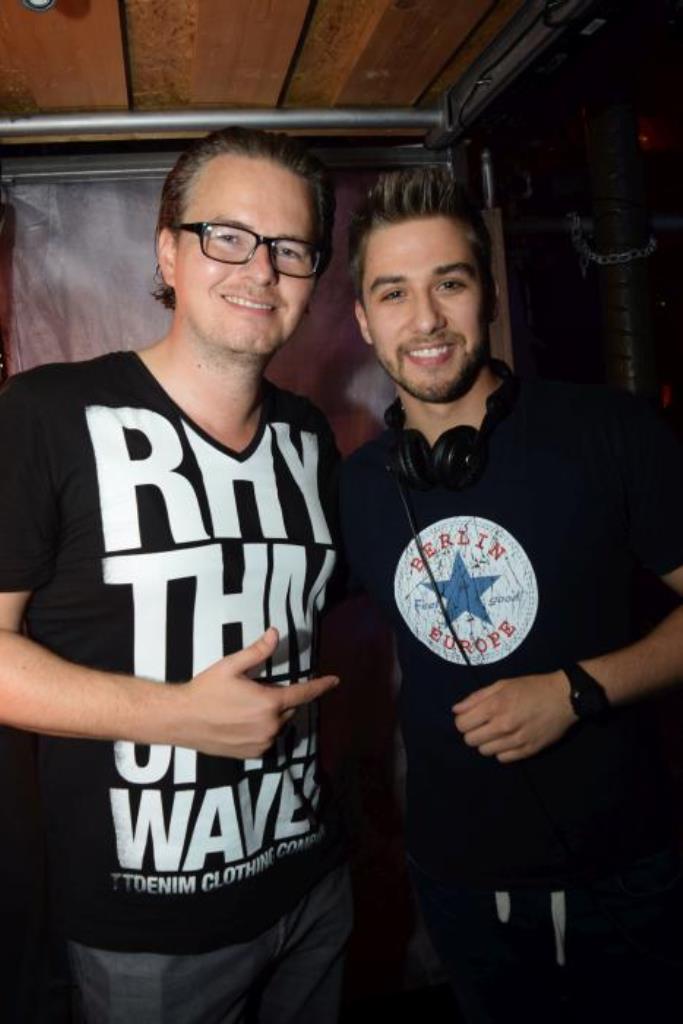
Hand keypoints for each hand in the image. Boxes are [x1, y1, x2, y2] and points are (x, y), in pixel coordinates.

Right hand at [175, 628, 339, 758]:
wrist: (181, 720)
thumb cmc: (206, 690)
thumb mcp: (231, 665)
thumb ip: (258, 651)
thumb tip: (275, 633)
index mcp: (269, 703)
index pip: (304, 693)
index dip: (321, 686)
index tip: (335, 680)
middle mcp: (270, 726)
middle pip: (289, 708)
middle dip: (280, 697)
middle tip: (256, 689)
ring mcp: (262, 743)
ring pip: (278, 724)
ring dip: (271, 713)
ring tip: (244, 705)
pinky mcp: (252, 753)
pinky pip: (267, 738)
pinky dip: (263, 728)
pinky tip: (241, 720)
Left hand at [452, 671, 576, 762]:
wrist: (564, 697)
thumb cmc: (531, 687)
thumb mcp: (502, 684)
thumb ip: (477, 697)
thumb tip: (456, 710)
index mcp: (495, 706)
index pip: (462, 725)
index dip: (463, 721)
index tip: (471, 718)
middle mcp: (503, 725)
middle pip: (471, 740)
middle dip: (473, 732)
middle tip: (484, 725)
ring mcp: (516, 740)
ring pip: (485, 751)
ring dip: (487, 742)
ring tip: (497, 732)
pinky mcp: (528, 751)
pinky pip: (503, 759)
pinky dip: (501, 751)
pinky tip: (508, 740)